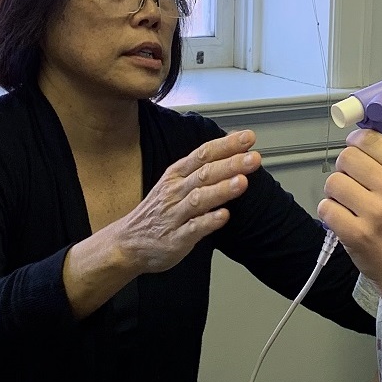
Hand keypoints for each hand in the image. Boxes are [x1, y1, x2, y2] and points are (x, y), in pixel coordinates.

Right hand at [111, 129, 261, 273]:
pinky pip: (193, 229)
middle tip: (254, 158)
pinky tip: (224, 215)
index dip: (226, 145)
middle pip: (204, 174)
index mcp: (176, 175)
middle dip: (231, 164)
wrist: (127, 243)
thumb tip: (231, 144)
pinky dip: (208, 222)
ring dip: (221, 190)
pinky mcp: (175, 239)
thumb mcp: (175, 182)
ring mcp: (174, 215)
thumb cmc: (158, 211)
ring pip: (199, 199)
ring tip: (242, 183)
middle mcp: (175, 192)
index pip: (203, 154)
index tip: (249, 137)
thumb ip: (202, 166)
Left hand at [318, 129, 381, 291]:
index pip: (370, 140)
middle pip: (347, 158)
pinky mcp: (356, 234)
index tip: (354, 151)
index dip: (355, 143)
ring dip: (335, 194)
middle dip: (343, 170)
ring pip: (333, 182)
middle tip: (352, 185)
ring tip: (349, 206)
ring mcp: (375, 213)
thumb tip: (358, 139)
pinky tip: (344, 221)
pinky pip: (326, 208)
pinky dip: (330, 214)